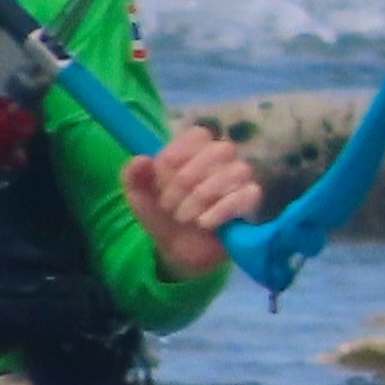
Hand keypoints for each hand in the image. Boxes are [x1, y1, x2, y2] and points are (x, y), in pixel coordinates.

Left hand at [129, 130, 265, 275]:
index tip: (161, 173)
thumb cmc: (163, 215)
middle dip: (187, 179)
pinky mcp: (252, 201)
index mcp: (195, 150)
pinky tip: (203, 223)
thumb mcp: (140, 197)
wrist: (180, 250)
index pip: (199, 134)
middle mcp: (223, 159)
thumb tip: (142, 160)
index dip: (179, 152)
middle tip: (168, 205)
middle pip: (218, 151)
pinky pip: (248, 195)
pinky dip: (222, 209)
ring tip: (183, 217)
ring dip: (202, 196)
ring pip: (235, 171)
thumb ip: (133, 176)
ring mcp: (241, 179)